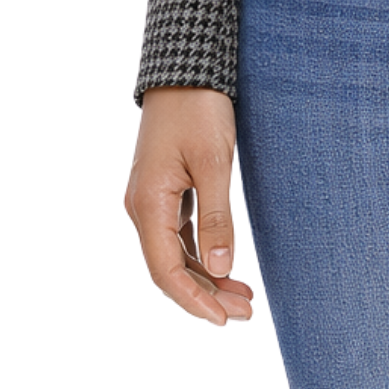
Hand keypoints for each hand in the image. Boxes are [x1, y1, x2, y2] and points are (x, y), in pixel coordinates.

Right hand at [125, 87, 255, 325]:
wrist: (186, 68)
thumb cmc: (200, 109)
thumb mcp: (214, 163)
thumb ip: (216, 218)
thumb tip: (221, 269)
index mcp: (148, 205)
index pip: (166, 272)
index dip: (195, 301)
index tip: (227, 320)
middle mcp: (141, 207)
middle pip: (169, 268)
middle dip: (206, 295)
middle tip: (247, 313)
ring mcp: (150, 199)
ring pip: (173, 253)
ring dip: (205, 277)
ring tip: (243, 296)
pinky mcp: (162, 189)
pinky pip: (176, 234)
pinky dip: (199, 254)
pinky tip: (224, 265)